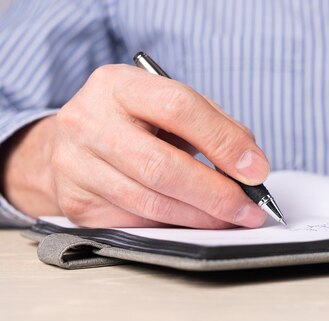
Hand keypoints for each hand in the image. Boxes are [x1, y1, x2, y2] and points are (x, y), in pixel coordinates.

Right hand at [0, 64, 269, 227]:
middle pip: (162, 167)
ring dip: (200, 218)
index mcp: (118, 85)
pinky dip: (174, 227)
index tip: (257, 171)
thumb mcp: (167, 105)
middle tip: (249, 209)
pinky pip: (137, 224)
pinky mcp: (78, 204)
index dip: (223, 142)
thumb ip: (212, 126)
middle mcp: (89, 122)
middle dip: (215, 194)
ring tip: (231, 220)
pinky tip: (195, 223)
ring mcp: (76, 166)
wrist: (72, 143)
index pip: (178, 108)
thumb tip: (252, 166)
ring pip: (150, 203)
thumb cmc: (132, 122)